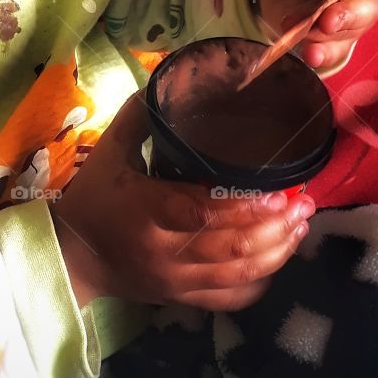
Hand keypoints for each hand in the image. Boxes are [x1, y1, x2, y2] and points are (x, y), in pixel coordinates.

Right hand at [50, 91, 314, 311]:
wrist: (73, 256)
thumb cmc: (94, 196)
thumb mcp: (110, 150)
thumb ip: (143, 117)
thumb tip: (175, 78)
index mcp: (144, 210)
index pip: (201, 213)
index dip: (243, 206)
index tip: (277, 191)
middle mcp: (163, 252)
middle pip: (230, 247)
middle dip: (275, 228)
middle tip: (303, 203)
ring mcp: (175, 281)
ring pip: (238, 276)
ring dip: (277, 252)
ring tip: (301, 226)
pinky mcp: (181, 299)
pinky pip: (230, 300)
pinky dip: (259, 283)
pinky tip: (277, 259)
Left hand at [252, 0, 377, 70]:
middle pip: (376, 6)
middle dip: (351, 15)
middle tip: (326, 20)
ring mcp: (354, 16)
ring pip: (353, 31)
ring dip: (326, 33)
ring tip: (296, 27)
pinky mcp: (335, 39)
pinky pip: (336, 52)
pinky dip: (321, 54)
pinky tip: (309, 53)